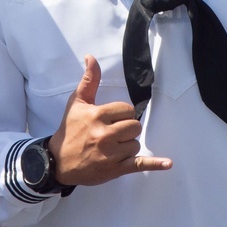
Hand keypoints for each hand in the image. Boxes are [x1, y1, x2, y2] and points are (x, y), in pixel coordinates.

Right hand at [48, 56, 171, 186]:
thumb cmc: (70, 129)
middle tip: (112, 133)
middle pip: (134, 126)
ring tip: (111, 148)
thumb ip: (89, 80)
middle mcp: (105, 134)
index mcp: (97, 116)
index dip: (121, 114)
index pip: (127, 110)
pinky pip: (139, 164)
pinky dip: (155, 164)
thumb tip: (91, 57)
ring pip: (135, 144)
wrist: (58, 160)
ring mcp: (111, 154)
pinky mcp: (115, 169)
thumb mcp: (77, 102)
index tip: (110, 119)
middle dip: (126, 129)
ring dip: (127, 146)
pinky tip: (168, 163)